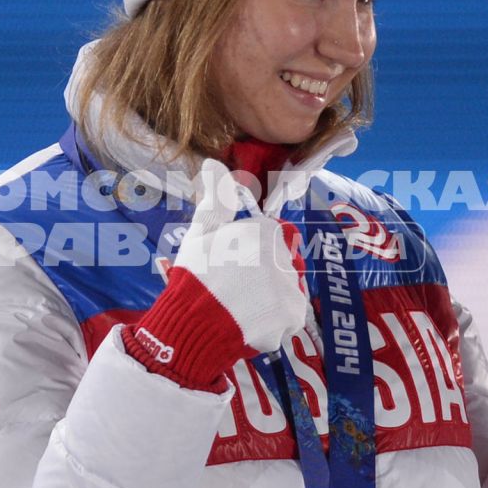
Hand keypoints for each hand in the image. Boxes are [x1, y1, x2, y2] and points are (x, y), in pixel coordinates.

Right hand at [168, 158, 309, 353]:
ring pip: (283, 292)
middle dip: (259, 278)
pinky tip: (250, 324)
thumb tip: (214, 162)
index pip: (265, 240)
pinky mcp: (293, 316)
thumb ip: (215, 199)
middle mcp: (284, 256)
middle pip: (276, 265)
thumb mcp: (201, 232)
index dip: (244, 255)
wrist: (195, 322)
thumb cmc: (195, 275)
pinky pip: (288, 318)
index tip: (227, 267)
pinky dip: (273, 324)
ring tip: (239, 311)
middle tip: (231, 292)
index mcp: (264, 232)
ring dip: (267, 302)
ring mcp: (291, 288)